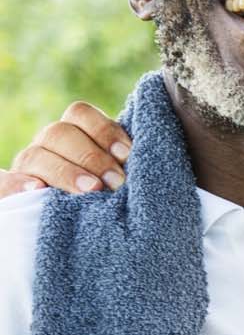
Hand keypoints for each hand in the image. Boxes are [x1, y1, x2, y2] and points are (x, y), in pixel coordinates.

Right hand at [13, 102, 129, 193]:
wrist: (80, 221)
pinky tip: (36, 189)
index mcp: (76, 131)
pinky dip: (16, 184)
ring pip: (36, 156)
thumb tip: (139, 156)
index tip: (126, 154)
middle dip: (91, 156)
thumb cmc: (112, 190)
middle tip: (116, 181)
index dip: (103, 129)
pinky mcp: (13, 189)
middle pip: (60, 133)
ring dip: (65, 172)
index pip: (80, 113)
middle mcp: (50, 142)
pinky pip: (3, 182)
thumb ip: (125, 160)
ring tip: (91, 190)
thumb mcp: (120, 171)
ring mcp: (30, 164)